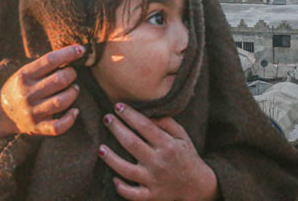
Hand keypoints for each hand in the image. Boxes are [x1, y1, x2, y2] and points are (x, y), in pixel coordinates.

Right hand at [0, 45, 85, 162]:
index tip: (81, 50)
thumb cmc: (20, 87)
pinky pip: (58, 127)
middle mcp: (27, 93)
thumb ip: (45, 65)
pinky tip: (74, 111)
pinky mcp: (37, 127)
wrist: (0, 115)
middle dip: (72, 74)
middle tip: (71, 74)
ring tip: (73, 89)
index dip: (68, 53)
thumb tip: (74, 52)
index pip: (49, 60)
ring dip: (73, 93)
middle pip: (59, 80)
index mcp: (24, 75)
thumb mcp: (26, 72)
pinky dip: (70, 119)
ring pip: (62, 101)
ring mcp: (32, 112)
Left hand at [99, 103, 217, 200]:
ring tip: (100, 148)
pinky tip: (114, 177)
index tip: (118, 106)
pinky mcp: (150, 195)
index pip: (145, 126)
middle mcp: (159, 162)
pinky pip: (132, 193)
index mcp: (168, 145)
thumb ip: (166, 123)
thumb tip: (147, 113)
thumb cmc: (186, 156)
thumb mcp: (182, 136)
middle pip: (132, 143)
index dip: (130, 115)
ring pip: (126, 170)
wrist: (197, 185)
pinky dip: (121, 187)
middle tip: (106, 118)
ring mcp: (153, 180)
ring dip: (111, 158)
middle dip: (117, 129)